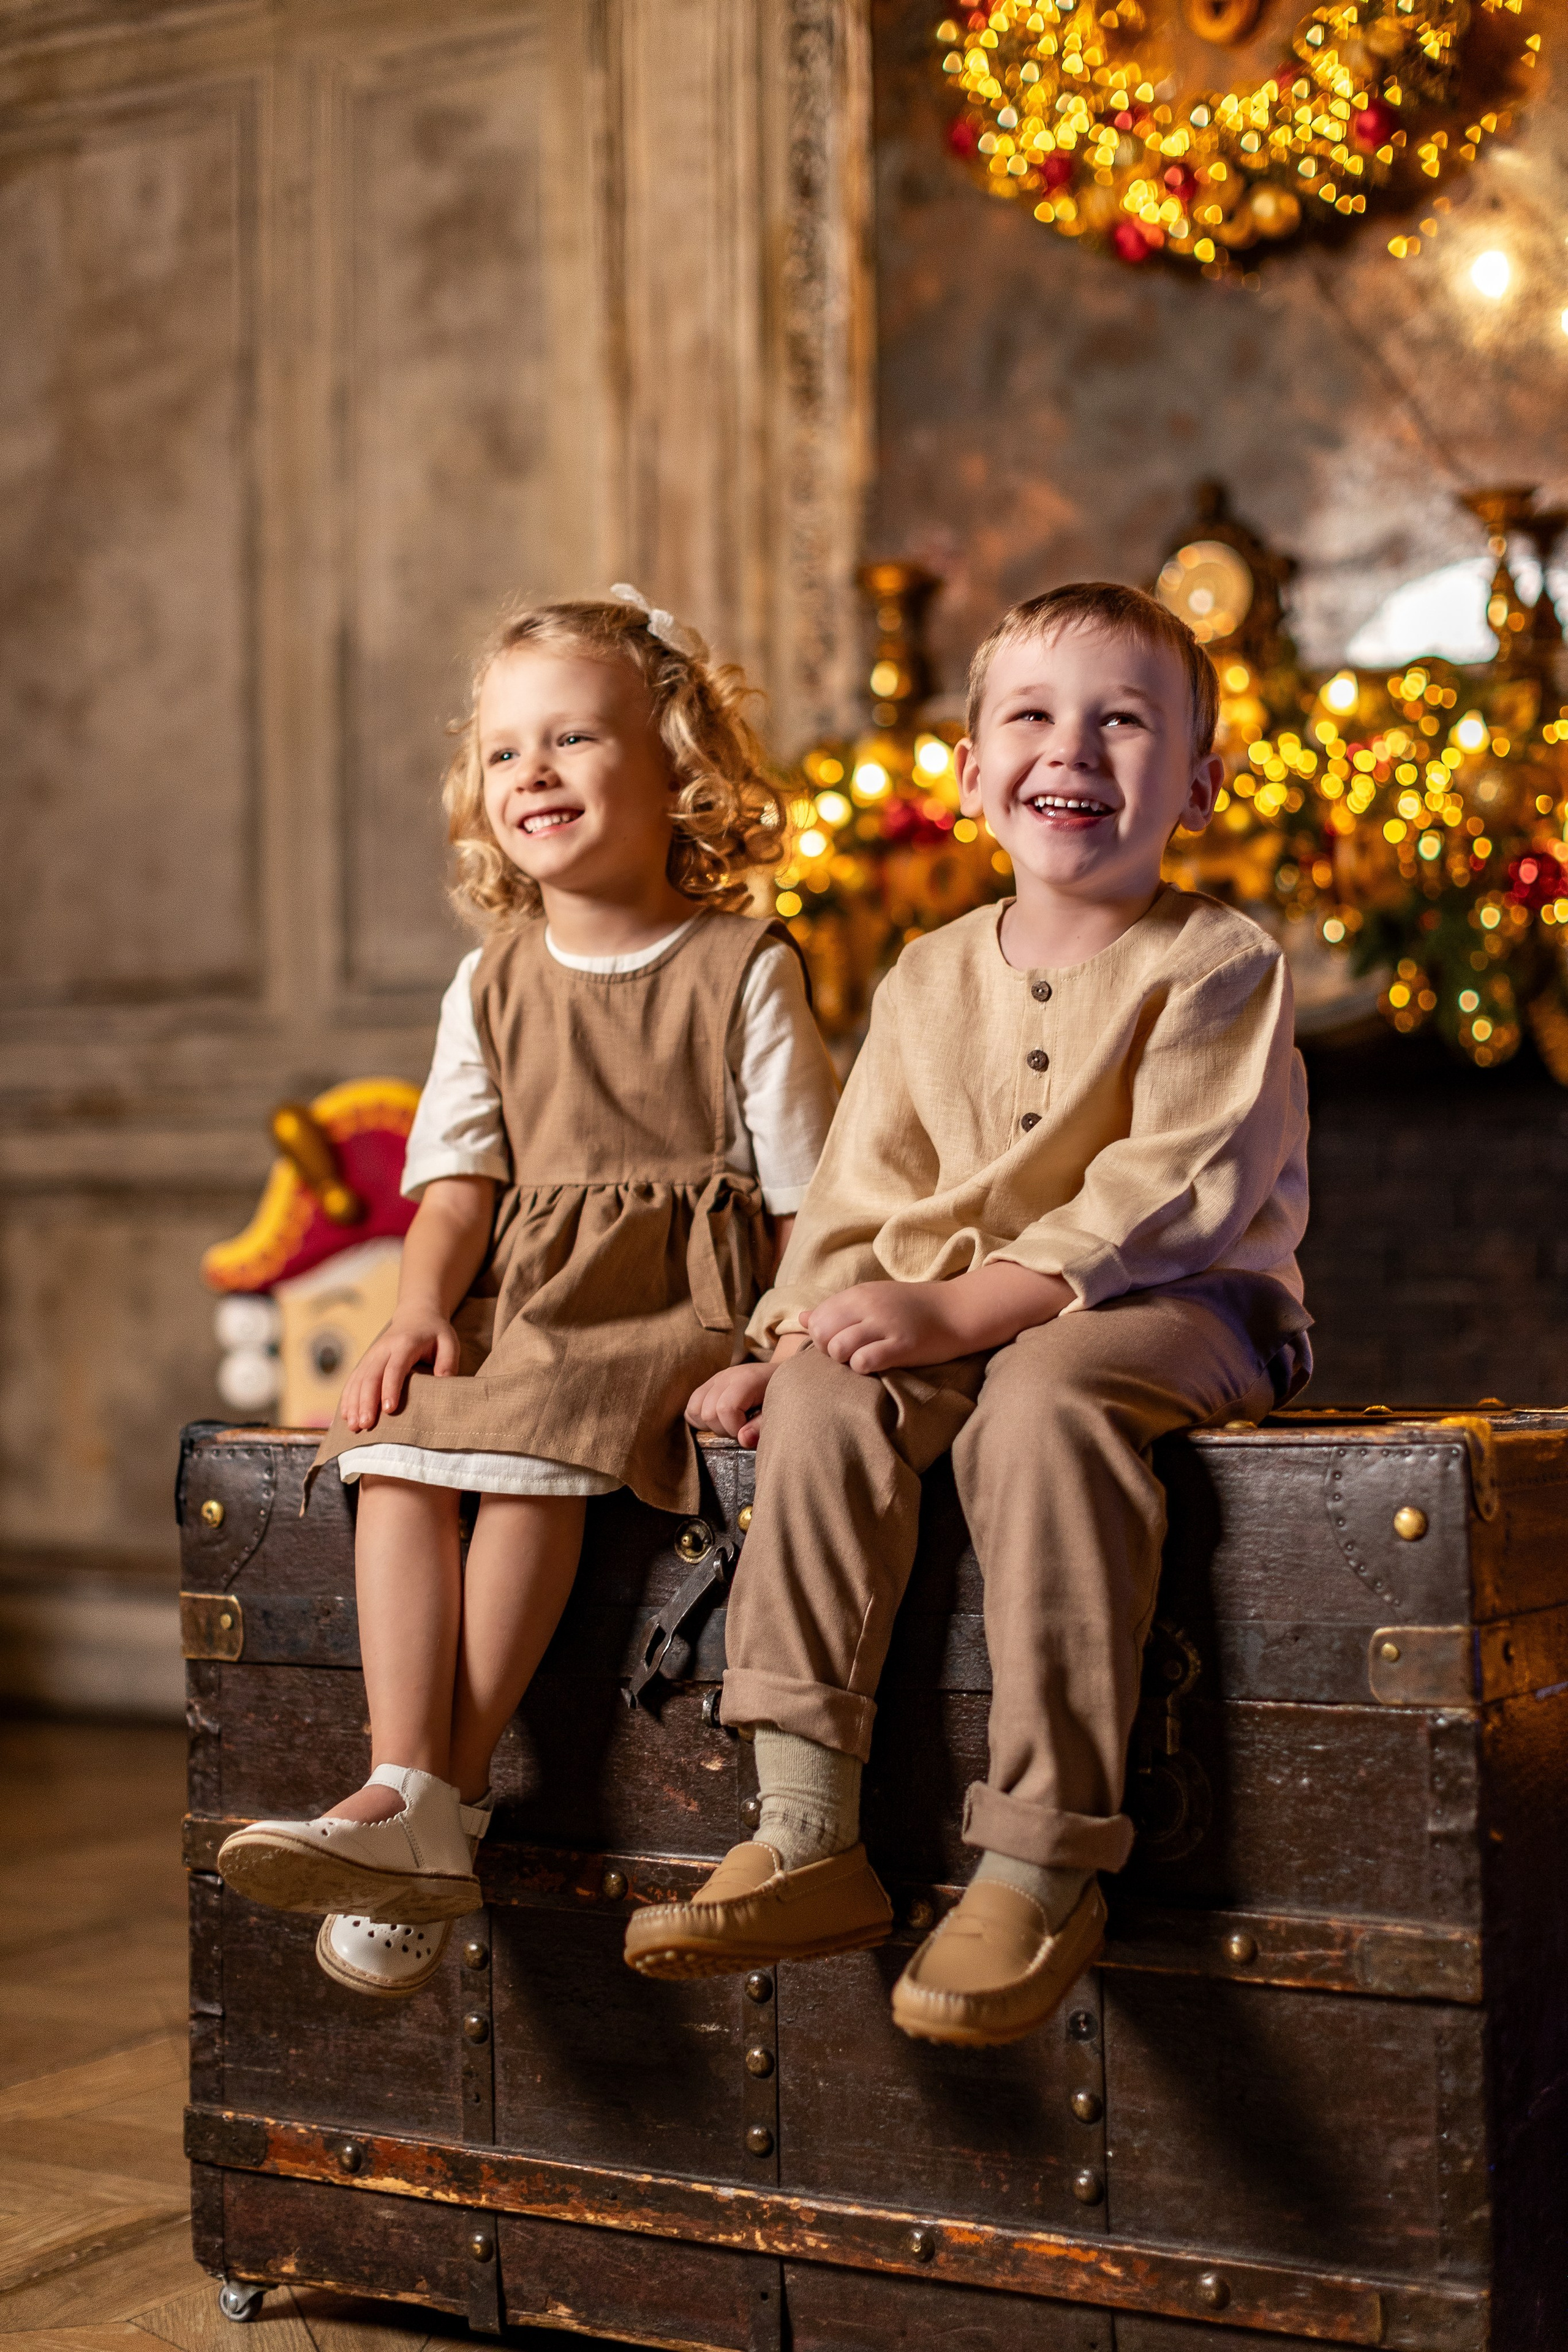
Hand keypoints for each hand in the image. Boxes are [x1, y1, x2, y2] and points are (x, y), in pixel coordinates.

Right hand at [339, 1311, 462, 1431]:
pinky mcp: (366, 1361)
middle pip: (371, 1376)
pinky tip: (345, 1416)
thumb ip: (447, 1363)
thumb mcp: (449, 1343)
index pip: (395, 1368)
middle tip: (365, 1425)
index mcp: (405, 1344)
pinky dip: (348, 1398)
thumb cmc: (435, 1333)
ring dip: (354, 1403)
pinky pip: (353, 1380)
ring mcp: (372, 1355)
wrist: (416, 1315)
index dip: (390, 1388)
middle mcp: (383, 1349)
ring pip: (358, 1380)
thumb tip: (443, 1384)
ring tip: (353, 1427)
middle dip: (366, 1401)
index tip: (389, 1409)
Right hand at [685, 1359, 778, 1448]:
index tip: (748, 1432)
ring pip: (694, 1408)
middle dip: (723, 1429)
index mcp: (746, 1380)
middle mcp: (726, 1377)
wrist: (784, 1374)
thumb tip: (743, 1440)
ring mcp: (715, 1379)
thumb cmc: (784, 1394)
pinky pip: (692, 1404)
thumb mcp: (780, 1410)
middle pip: (707, 1412)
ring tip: (729, 1425)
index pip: (725, 1408)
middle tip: (741, 1429)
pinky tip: (718, 1421)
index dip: (734, 1428)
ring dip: (709, 1425)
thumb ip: (761, 1426)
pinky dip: (700, 1419)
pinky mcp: (709, 1384)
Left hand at [800, 1281, 968, 1375]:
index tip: (840, 1342)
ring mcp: (885, 1324)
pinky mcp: (902, 1345)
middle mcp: (868, 1305)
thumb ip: (837, 1308)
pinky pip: (863, 1362)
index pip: (817, 1317)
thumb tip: (802, 1318)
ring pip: (838, 1347)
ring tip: (861, 1359)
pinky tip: (876, 1365)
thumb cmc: (913, 1308)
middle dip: (828, 1350)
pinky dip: (863, 1368)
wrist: (958, 1310)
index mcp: (859, 1293)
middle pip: (822, 1333)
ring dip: (844, 1360)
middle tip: (848, 1355)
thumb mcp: (873, 1299)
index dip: (821, 1336)